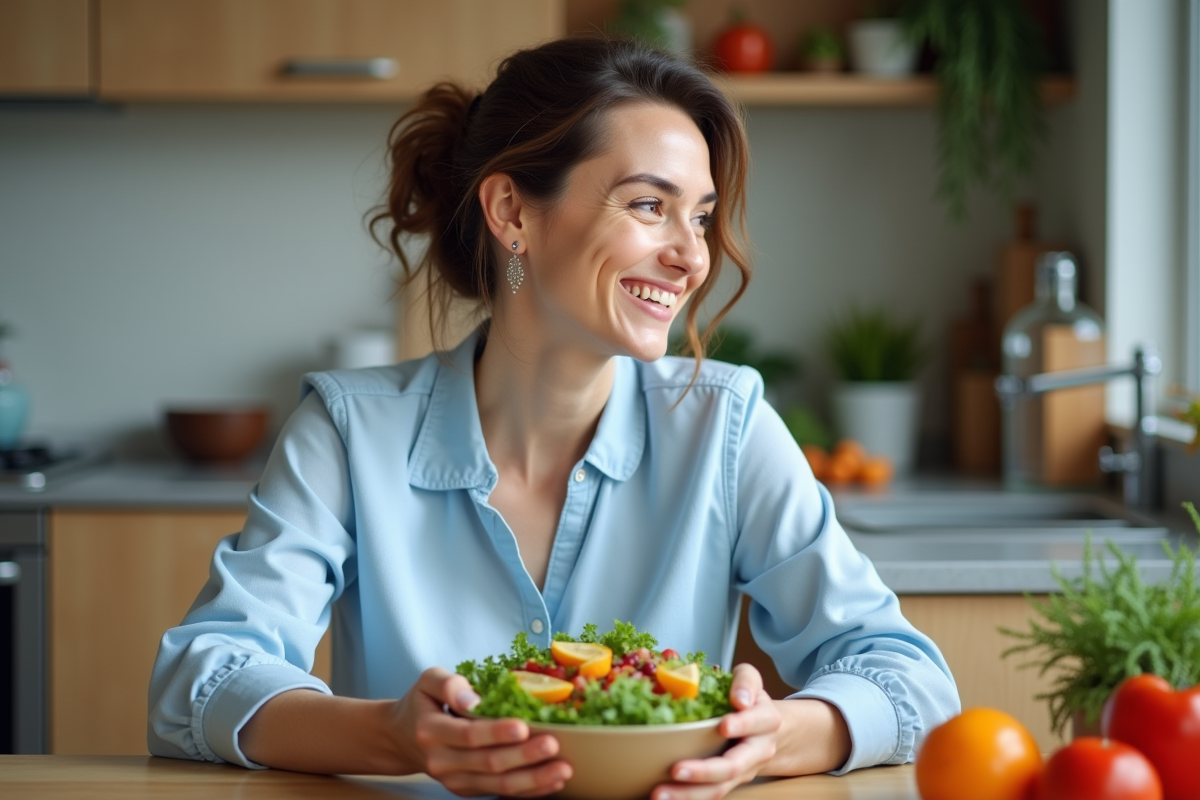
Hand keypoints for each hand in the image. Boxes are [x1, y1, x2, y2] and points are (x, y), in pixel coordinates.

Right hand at [391, 666, 571, 796]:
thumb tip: (473, 699)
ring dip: (533, 780)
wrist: (402, 738)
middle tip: (553, 745)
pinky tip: (552, 782)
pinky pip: (500, 793)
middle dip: (524, 756)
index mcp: (431, 731)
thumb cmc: (422, 704)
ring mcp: (454, 780)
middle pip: (488, 763)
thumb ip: (448, 684)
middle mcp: (441, 761)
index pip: (468, 735)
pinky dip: (529, 790)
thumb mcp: (427, 681)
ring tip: (562, 769)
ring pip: (497, 785)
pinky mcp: (467, 790)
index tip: (523, 725)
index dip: (496, 732)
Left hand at [652, 664, 781, 799]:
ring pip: (719, 788)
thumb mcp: (750, 680)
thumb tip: (739, 698)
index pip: (758, 722)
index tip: (724, 725)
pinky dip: (686, 798)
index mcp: (766, 721)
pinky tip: (664, 797)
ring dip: (688, 794)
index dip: (743, 724)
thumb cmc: (750, 700)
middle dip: (704, 771)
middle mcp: (758, 751)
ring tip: (659, 793)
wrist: (767, 730)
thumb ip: (745, 680)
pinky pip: (709, 795)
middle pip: (734, 766)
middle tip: (676, 769)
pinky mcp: (727, 783)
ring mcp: (743, 772)